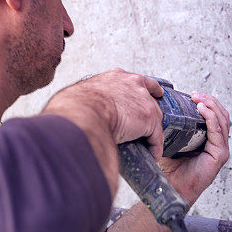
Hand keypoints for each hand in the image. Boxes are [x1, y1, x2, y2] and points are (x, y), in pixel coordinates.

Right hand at [45, 68, 165, 159]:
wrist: (83, 112)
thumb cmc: (75, 106)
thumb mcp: (83, 95)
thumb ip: (89, 100)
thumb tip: (81, 113)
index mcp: (115, 77)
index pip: (137, 80)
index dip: (148, 88)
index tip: (155, 92)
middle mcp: (133, 84)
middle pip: (150, 99)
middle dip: (151, 112)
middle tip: (150, 125)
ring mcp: (143, 100)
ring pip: (154, 119)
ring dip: (151, 133)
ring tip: (148, 145)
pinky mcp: (149, 118)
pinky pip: (156, 136)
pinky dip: (154, 147)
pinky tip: (152, 155)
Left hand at [158, 92, 230, 205]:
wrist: (170, 187)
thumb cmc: (171, 168)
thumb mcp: (170, 141)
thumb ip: (171, 127)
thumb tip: (159, 108)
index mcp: (209, 140)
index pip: (215, 116)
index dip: (207, 102)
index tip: (193, 95)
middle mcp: (217, 143)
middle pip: (221, 114)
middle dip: (210, 101)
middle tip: (195, 94)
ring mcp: (220, 149)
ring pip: (222, 120)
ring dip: (211, 106)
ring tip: (199, 99)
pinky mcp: (219, 155)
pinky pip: (218, 132)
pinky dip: (211, 118)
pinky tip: (202, 110)